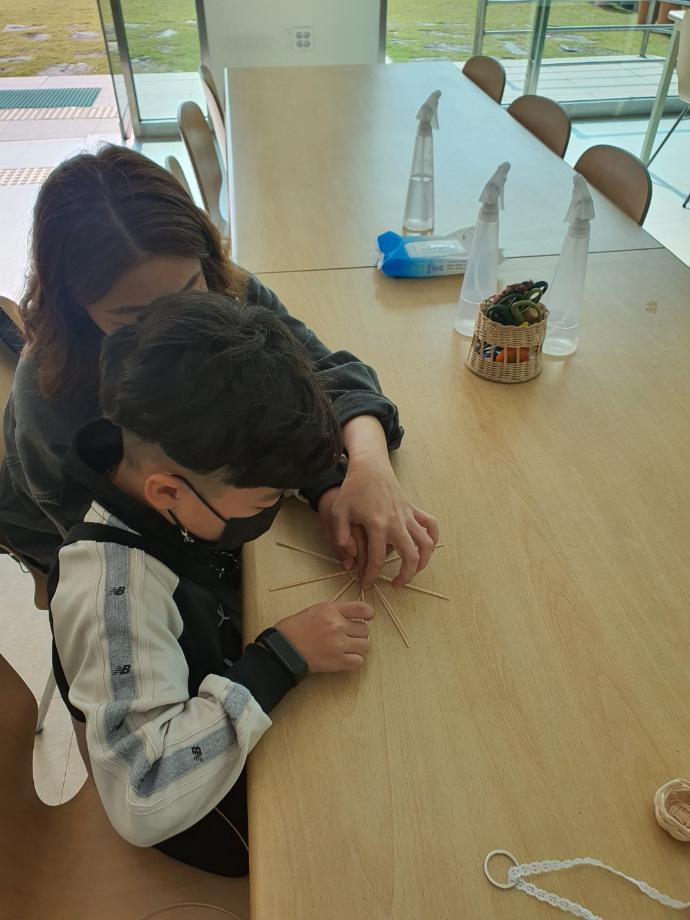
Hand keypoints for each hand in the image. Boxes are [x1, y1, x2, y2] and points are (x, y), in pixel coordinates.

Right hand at [275, 601, 374, 672]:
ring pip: (365, 646)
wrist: (283, 649)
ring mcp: (338, 644)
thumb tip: (353, 618)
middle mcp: (337, 625)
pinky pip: (358, 662)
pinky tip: (346, 660)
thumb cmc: (294, 629)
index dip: (369, 613)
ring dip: (358, 649)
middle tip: (349, 638)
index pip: (361, 608)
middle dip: (359, 635)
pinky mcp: (337, 661)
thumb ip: (335, 612)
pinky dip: (354, 662)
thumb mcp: (314, 610)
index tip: (368, 617)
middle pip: (365, 630)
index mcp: (331, 610)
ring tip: (348, 650)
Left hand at [318, 463, 438, 589]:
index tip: (365, 585)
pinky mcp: (414, 509)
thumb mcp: (338, 512)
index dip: (371, 576)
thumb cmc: (352, 490)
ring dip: (423, 562)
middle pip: (410, 556)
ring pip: (426, 544)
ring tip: (411, 571)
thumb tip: (350, 556)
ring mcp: (408, 516)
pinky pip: (431, 526)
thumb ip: (340, 536)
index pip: (377, 559)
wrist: (370, 467)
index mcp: (377, 525)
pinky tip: (425, 548)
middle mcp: (396, 522)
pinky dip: (433, 538)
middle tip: (395, 585)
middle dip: (405, 576)